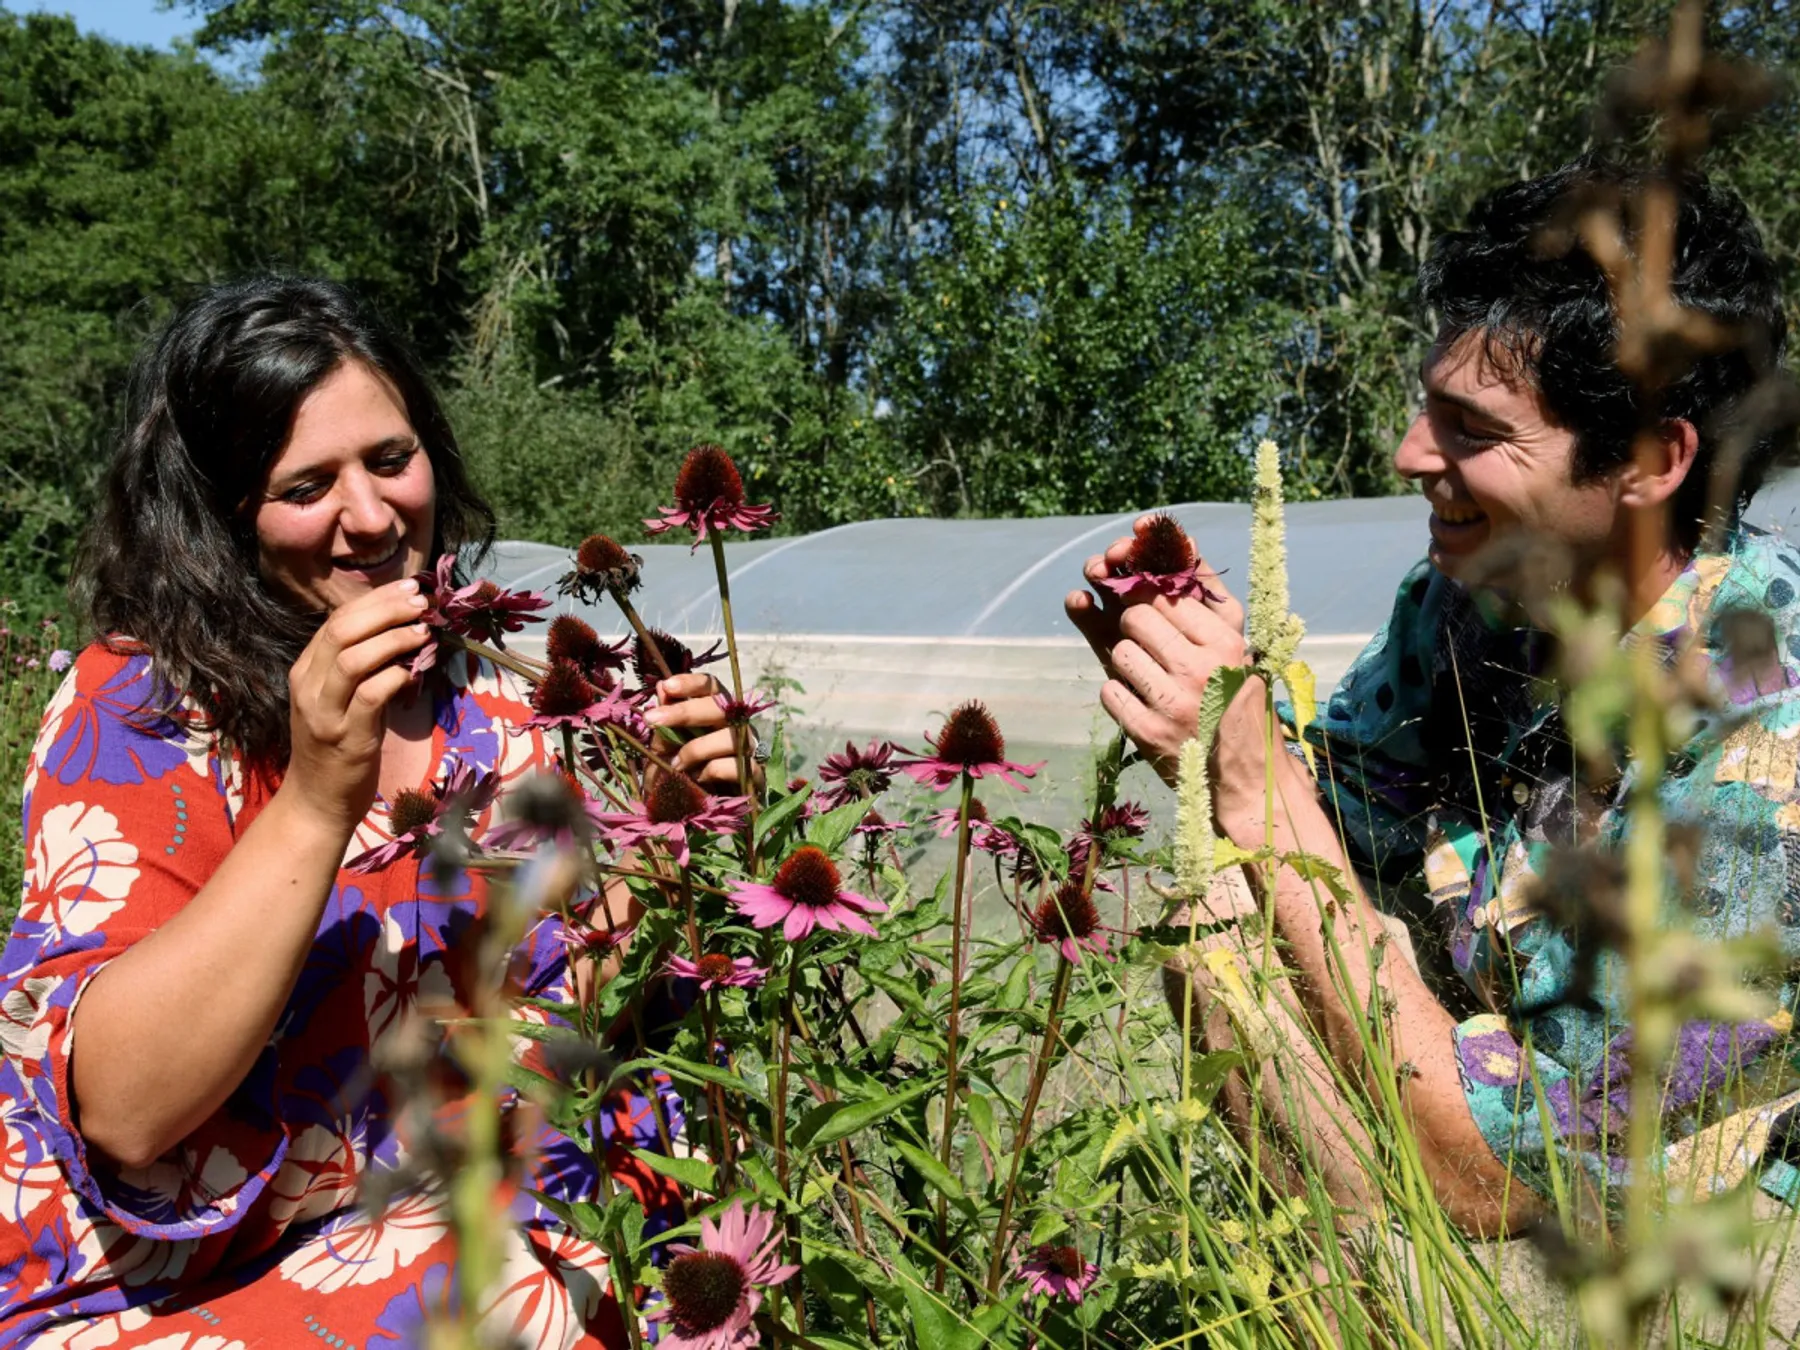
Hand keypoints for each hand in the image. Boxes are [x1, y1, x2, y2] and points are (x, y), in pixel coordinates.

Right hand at [281, 578, 432, 831]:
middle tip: (421, 602)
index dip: (375, 601)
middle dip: (385, 610)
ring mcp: (324, 713)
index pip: (336, 621)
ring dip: (394, 640)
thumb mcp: (342, 699)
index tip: (409, 588)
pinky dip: (396, 677)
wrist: (317, 801)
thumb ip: (363, 667)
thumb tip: (403, 630)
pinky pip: (371, 695)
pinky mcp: (347, 737)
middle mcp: (308, 687)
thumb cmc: (337, 747)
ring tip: (424, 632)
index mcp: (306, 671)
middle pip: (342, 631)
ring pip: (354, 659)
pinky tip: (414, 672)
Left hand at [643, 672, 759, 791]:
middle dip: (685, 711)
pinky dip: (712, 770)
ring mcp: (749, 750)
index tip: (668, 687)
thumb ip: (665, 723)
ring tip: (675, 765)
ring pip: (732, 736)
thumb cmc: (678, 778)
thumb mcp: (662, 751)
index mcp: (715, 714)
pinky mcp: (755, 776)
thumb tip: (662, 687)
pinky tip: (698, 779)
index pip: (711, 687)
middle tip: (652, 720)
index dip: (692, 683)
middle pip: (722, 705)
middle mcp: (737, 726)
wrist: (693, 818)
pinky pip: (737, 765)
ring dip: (697, 748)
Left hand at [1064, 528, 1256, 789]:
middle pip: (1136, 615)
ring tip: (1151, 679)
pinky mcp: (1149, 733)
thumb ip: (1202, 598)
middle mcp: (1203, 667)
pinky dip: (1118, 694)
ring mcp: (1174, 701)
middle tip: (1147, 642)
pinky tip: (1141, 703)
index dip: (1145, 589)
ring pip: (1119, 650)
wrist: (1250, 779)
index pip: (1167, 592)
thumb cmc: (1237, 701)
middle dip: (1132, 623)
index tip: (1140, 591)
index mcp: (1226, 640)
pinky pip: (1109, 691)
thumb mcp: (1235, 645)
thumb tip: (1170, 544)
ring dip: (1126, 661)